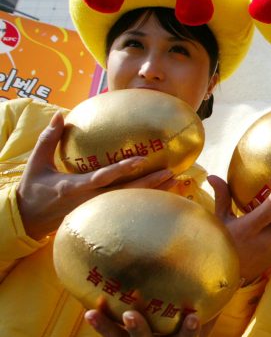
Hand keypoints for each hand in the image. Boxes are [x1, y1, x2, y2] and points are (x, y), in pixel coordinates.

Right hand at [17, 112, 176, 238]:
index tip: (142, 159)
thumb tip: (60, 115)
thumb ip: (49, 139)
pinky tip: (164, 194)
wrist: (28, 221)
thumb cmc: (33, 190)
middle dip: (150, 183)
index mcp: (74, 187)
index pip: (103, 177)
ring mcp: (96, 211)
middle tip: (171, 172)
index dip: (123, 169)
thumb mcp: (36, 163)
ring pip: (130, 203)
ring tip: (176, 181)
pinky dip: (146, 202)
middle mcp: (90, 201)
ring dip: (154, 193)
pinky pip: (127, 209)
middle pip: (126, 193)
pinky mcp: (100, 217)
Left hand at [84, 309, 213, 336]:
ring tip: (91, 313)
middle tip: (131, 315)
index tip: (192, 317)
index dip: (189, 329)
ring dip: (105, 328)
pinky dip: (98, 321)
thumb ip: (216, 307)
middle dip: (137, 330)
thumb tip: (238, 276)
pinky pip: (107, 333)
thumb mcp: (205, 331)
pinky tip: (88, 303)